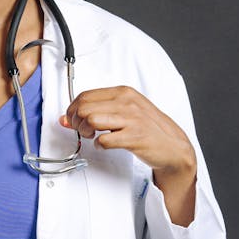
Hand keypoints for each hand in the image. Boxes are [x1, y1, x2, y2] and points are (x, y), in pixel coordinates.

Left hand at [60, 86, 197, 224]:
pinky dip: (100, 145)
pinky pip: (105, 140)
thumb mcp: (124, 111)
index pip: (85, 95)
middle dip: (77, 122)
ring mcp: (132, 119)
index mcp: (123, 92)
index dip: (72, 110)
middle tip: (83, 130)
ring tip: (93, 136)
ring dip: (86, 132)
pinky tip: (105, 145)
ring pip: (91, 120)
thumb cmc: (147, 127)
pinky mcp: (135, 137)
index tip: (72, 119)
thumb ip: (97, 111)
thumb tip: (66, 118)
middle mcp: (127, 102)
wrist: (172, 146)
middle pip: (84, 107)